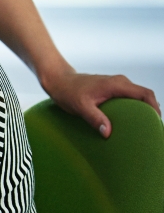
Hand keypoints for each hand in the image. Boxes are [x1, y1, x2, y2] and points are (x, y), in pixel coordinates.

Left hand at [42, 68, 159, 137]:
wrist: (58, 80)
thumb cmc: (67, 92)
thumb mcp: (80, 107)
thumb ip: (95, 118)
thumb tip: (108, 132)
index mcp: (116, 84)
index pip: (144, 94)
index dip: (155, 107)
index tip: (156, 122)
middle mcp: (120, 82)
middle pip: (145, 95)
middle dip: (152, 110)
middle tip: (152, 128)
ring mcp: (117, 85)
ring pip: (138, 96)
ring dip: (143, 109)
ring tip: (143, 127)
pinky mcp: (112, 89)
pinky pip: (129, 97)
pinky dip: (134, 108)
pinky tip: (130, 121)